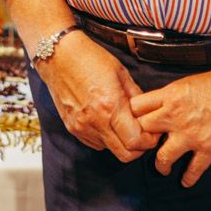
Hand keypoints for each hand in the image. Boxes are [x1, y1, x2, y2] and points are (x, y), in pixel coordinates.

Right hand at [38, 33, 158, 160]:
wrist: (58, 56)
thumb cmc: (90, 59)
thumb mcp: (121, 73)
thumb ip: (136, 96)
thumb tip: (146, 113)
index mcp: (111, 105)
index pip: (136, 141)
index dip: (149, 141)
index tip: (152, 132)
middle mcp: (96, 121)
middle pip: (124, 154)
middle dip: (138, 148)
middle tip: (141, 133)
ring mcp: (82, 127)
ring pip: (110, 150)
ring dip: (120, 142)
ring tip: (122, 124)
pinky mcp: (72, 127)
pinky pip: (95, 143)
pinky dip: (105, 138)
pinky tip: (106, 121)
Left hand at [129, 66, 210, 187]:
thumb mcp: (189, 82)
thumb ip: (173, 96)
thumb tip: (163, 105)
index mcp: (170, 95)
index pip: (136, 107)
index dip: (131, 116)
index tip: (133, 123)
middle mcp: (175, 116)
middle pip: (143, 133)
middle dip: (140, 141)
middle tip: (144, 148)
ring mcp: (191, 134)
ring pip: (162, 157)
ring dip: (161, 165)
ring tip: (163, 168)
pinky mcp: (208, 148)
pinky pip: (192, 169)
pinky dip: (188, 178)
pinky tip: (185, 181)